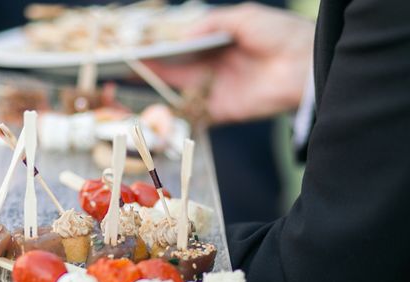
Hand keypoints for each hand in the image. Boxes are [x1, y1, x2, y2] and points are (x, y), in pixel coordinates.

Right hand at [145, 3, 314, 123]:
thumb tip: (181, 36)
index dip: (160, 49)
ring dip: (157, 89)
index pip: (181, 48)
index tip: (137, 49)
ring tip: (131, 82)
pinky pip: (195, 114)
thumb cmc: (279, 34)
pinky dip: (176, 114)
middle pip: (175, 71)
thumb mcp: (243, 18)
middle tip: (125, 67)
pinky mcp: (222, 111)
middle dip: (151, 69)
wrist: (305, 65)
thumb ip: (211, 24)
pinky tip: (155, 108)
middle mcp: (213, 69)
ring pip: (179, 91)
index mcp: (217, 45)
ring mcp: (216, 91)